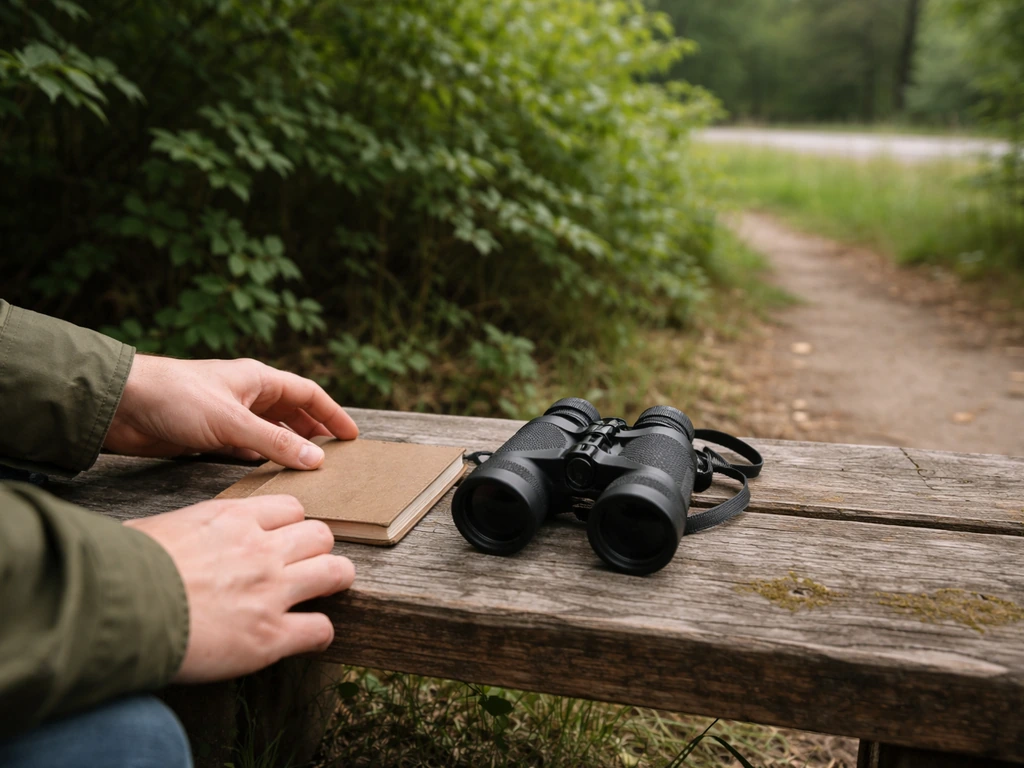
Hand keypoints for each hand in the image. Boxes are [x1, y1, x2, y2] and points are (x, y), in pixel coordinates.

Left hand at [105, 355, 357, 469]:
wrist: (120, 405)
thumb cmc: (175, 398)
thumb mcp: (232, 422)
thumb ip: (275, 442)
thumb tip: (317, 460)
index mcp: (257, 379)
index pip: (307, 394)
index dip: (332, 413)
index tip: (352, 436)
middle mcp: (246, 395)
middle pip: (291, 413)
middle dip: (314, 432)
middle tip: (336, 456)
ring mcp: (227, 415)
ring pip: (269, 432)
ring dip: (288, 447)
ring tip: (309, 468)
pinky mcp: (208, 435)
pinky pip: (245, 447)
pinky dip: (261, 459)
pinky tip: (269, 472)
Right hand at [126, 495, 353, 682]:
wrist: (119, 609)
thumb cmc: (124, 569)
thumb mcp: (158, 528)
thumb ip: (184, 528)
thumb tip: (164, 535)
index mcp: (234, 519)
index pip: (291, 509)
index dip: (292, 525)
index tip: (285, 539)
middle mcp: (261, 550)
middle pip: (321, 536)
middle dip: (319, 550)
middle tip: (308, 565)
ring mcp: (271, 592)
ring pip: (335, 572)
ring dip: (334, 581)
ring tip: (325, 591)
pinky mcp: (270, 635)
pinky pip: (320, 629)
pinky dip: (319, 634)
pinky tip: (309, 636)